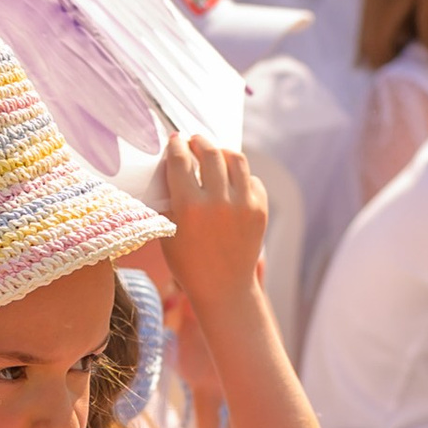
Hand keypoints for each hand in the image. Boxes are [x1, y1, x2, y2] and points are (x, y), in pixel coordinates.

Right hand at [160, 131, 269, 316]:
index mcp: (189, 207)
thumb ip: (167, 199)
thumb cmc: (188, 262)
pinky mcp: (260, 210)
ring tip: (214, 154)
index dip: (176, 145)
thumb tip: (169, 167)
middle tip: (194, 141)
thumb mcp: (166, 232)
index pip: (181, 160)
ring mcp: (243, 205)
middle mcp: (219, 202)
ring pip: (235, 159)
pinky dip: (240, 176)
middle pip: (210, 152)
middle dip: (199, 142)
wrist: (223, 287)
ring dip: (222, 152)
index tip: (174, 140)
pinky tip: (230, 181)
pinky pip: (252, 179)